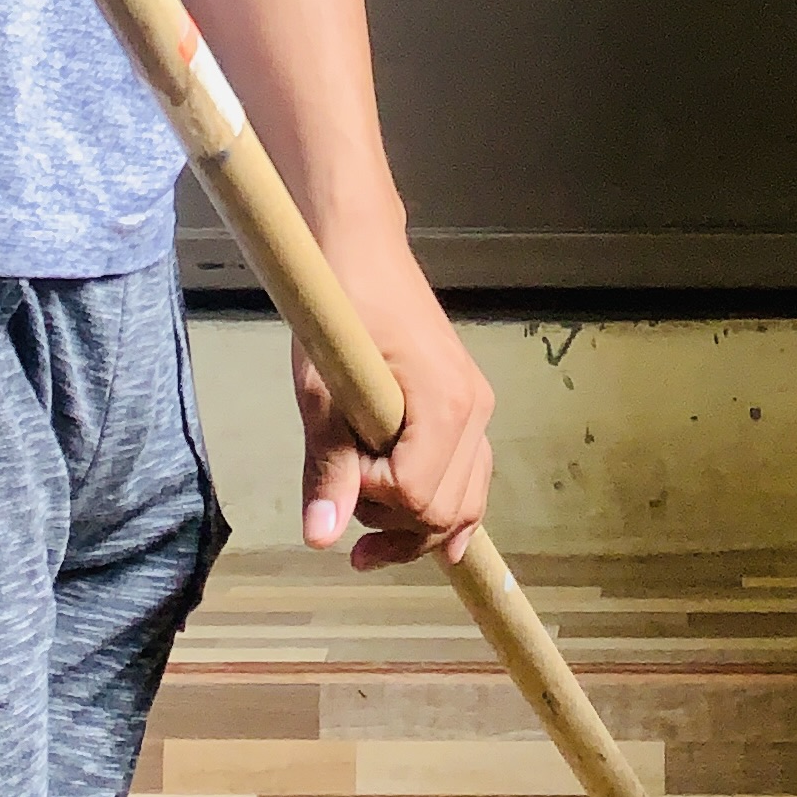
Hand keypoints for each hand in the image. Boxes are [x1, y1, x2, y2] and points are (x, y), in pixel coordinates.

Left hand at [293, 231, 494, 568]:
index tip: (339, 468)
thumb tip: (321, 538)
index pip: (417, 495)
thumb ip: (327, 465)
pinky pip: (468, 478)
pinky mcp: (465, 408)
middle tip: (342, 500)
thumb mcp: (320, 391)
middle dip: (393, 523)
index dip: (372, 500)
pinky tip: (431, 543)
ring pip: (464, 502)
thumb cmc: (339, 312)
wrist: (362, 253)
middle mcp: (474, 412)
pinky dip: (445, 511)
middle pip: (446, 510)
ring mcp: (476, 410)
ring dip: (417, 530)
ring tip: (366, 542)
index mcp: (444, 405)